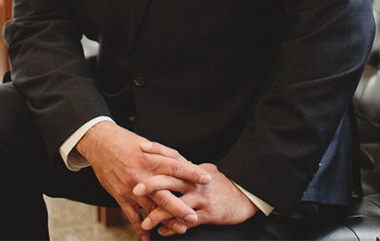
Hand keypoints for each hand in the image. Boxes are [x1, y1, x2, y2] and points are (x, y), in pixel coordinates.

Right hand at [75, 122, 211, 240]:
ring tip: (182, 230)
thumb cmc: (125, 141)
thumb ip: (162, 156)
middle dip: (181, 207)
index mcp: (150, 158)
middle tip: (195, 216)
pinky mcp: (120, 196)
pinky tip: (148, 238)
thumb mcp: (146, 144)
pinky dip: (141, 229)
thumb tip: (181, 165)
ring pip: (151, 208)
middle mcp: (142, 174)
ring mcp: (131, 187)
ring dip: (167, 221)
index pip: (175, 167)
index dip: (192, 173)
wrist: (100, 143)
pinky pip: (132, 216)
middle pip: (164, 194)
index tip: (206, 179)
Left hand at [134, 145, 257, 235]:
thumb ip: (187, 170)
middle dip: (151, 184)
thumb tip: (174, 164)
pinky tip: (162, 233)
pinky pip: (187, 222)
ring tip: (146, 222)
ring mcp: (201, 197)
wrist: (245, 195)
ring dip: (159, 214)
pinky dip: (173, 228)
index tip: (141, 147)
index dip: (158, 150)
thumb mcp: (204, 171)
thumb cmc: (222, 183)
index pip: (172, 155)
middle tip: (135, 188)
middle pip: (170, 179)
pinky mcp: (207, 213)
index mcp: (192, 169)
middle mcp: (195, 181)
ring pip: (176, 205)